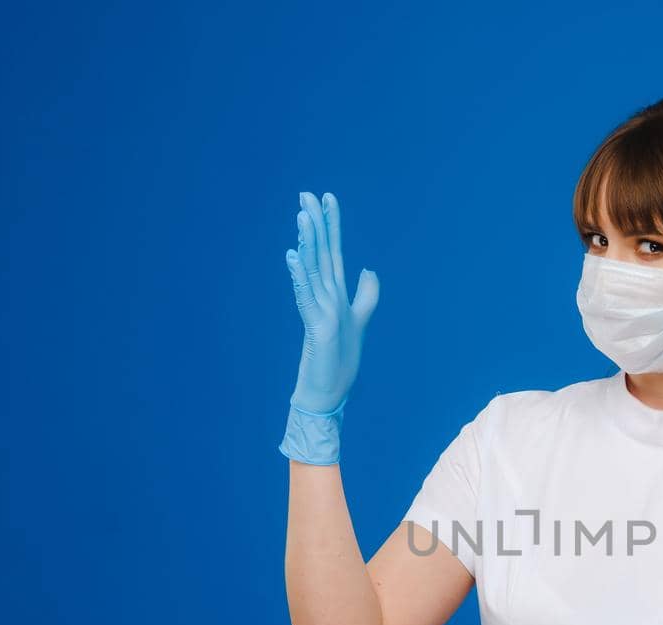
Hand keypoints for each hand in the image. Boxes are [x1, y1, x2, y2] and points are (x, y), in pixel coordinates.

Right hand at [279, 191, 378, 464]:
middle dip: (315, 224)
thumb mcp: (359, 321)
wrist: (327, 392)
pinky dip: (299, 276)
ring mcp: (318, 309)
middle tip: (306, 194)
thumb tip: (368, 269)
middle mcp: (324, 296)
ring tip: (302, 216)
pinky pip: (305, 296)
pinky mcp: (316, 326)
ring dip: (307, 242)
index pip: (332, 251)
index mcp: (335, 293)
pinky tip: (293, 256)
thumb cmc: (339, 360)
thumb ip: (366, 295)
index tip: (327, 198)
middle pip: (320, 253)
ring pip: (312, 269)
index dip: (331, 225)